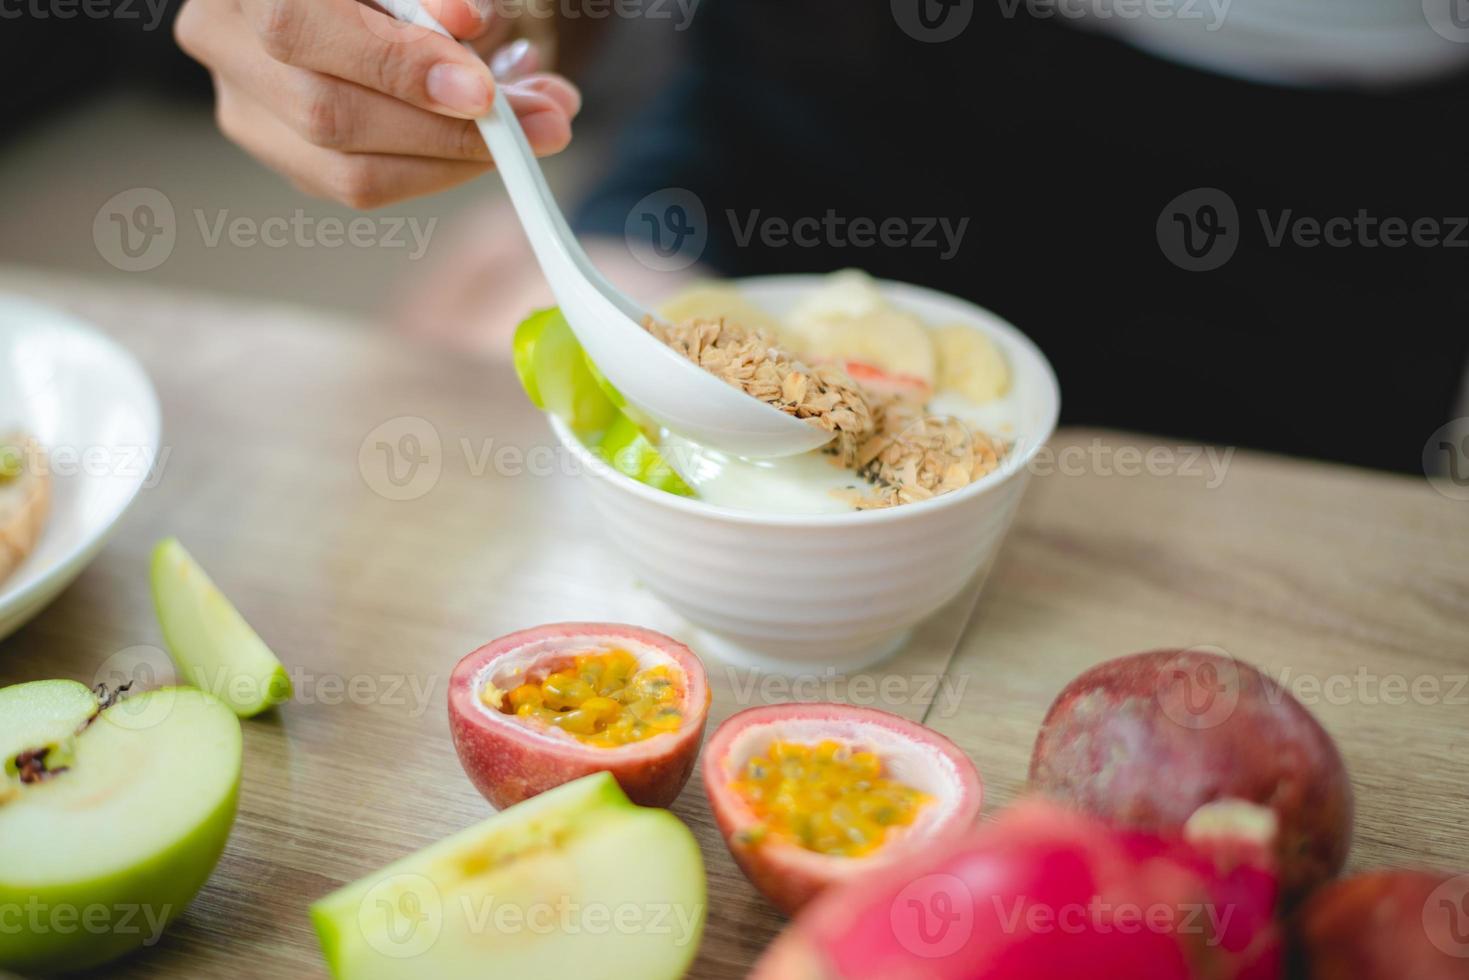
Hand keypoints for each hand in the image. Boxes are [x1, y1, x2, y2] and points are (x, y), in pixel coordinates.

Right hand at [175, 0, 580, 207]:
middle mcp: (221, 41)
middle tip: (544, 119)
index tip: (482, 90)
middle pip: (330, 115)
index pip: (299, 30)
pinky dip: (437, 169)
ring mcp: (242, 106)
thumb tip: (463, 24)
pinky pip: (362, 186)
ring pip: (348, 171)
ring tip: (537, 129)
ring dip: (458, 159)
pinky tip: (486, 143)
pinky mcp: (281, 150)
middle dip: (450, 129)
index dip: (396, 67)